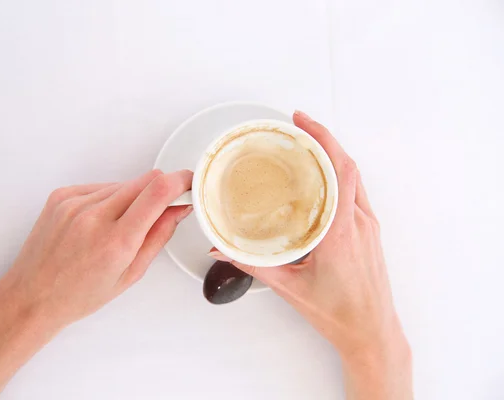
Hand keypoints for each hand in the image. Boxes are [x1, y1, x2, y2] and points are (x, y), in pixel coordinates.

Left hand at [0, 169, 192, 328]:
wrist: (32, 296)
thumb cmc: (79, 294)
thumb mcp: (130, 274)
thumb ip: (158, 236)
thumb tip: (178, 208)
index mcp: (116, 241)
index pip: (158, 192)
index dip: (180, 181)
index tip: (188, 183)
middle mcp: (94, 216)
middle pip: (145, 181)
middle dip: (158, 192)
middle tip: (157, 212)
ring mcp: (74, 203)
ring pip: (123, 184)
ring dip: (131, 199)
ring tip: (117, 228)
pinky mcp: (61, 195)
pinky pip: (100, 187)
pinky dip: (107, 200)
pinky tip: (98, 223)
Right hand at [209, 111, 410, 398]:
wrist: (372, 332)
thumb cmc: (340, 314)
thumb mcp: (290, 288)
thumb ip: (252, 265)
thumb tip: (224, 249)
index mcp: (340, 232)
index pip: (339, 172)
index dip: (323, 140)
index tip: (302, 123)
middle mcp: (359, 223)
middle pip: (347, 165)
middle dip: (324, 138)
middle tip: (299, 124)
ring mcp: (369, 225)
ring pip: (354, 177)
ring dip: (333, 155)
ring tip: (308, 144)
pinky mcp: (370, 232)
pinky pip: (357, 192)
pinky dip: (341, 174)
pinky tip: (323, 176)